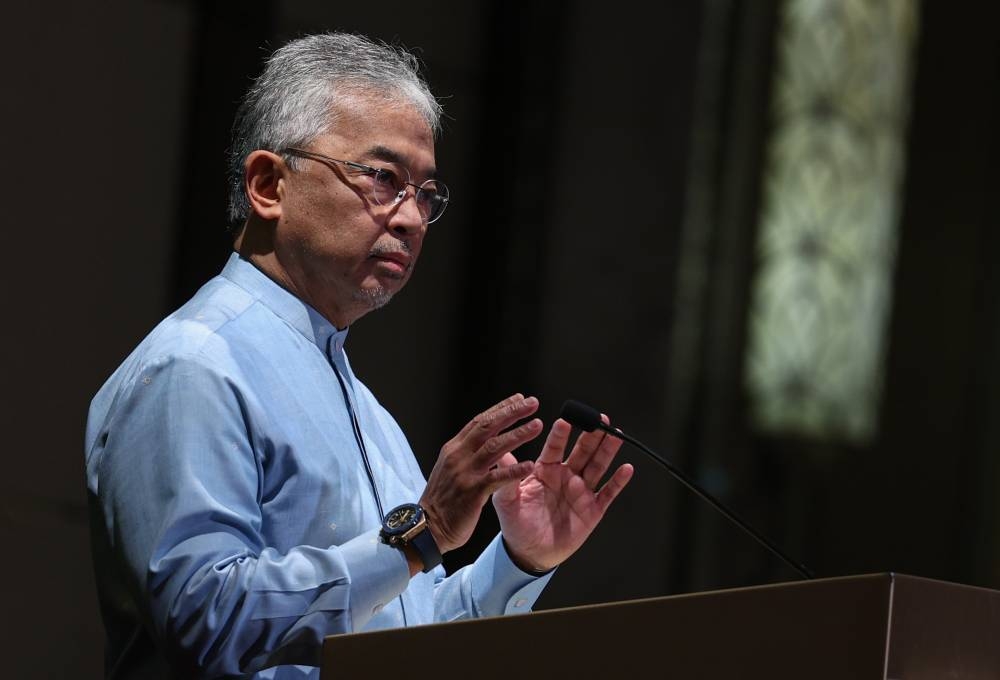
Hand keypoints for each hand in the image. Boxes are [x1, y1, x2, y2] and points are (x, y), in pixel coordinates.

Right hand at [420, 394, 542, 553]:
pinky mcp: (472, 492)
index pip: (480, 421)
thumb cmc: (442, 500)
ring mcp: (465, 472)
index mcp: (454, 448)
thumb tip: (486, 439)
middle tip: (533, 403)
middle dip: (512, 412)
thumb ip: (467, 453)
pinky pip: (497, 478)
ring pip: (494, 447)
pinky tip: (530, 465)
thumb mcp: (450, 468)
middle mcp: (458, 455)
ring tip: (537, 425)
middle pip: (488, 426)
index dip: (501, 408)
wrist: (426, 527)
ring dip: (518, 434)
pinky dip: (514, 470)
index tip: (520, 398)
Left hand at [492, 416, 633, 571]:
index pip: (555, 447)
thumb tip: (502, 454)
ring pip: (597, 466)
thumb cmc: (516, 523)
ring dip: (607, 450)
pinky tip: (627, 468)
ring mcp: (581, 491)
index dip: (561, 434)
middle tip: (600, 418)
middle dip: (592, 435)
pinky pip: (608, 493)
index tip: (565, 420)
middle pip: (582, 451)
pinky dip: (618, 481)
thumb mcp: (506, 501)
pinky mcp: (593, 509)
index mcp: (545, 470)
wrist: (529, 553)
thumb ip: (507, 478)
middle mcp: (566, 476)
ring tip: (616, 434)